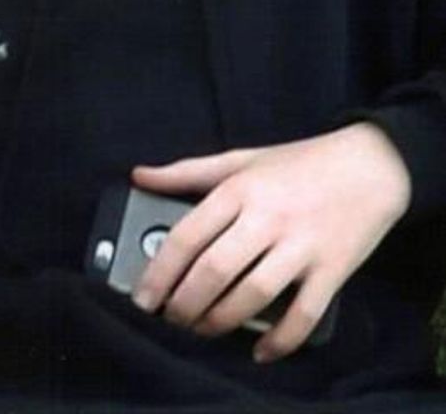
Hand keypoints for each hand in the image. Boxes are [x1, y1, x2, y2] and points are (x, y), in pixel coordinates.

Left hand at [131, 123, 410, 362]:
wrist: (371, 165)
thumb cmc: (299, 162)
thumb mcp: (241, 158)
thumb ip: (188, 171)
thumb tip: (139, 176)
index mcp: (240, 189)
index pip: (188, 236)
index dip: (159, 272)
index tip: (143, 298)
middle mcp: (267, 217)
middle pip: (215, 270)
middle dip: (184, 304)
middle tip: (171, 320)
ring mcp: (300, 245)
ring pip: (253, 294)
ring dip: (220, 321)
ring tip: (202, 330)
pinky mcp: (331, 270)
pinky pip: (303, 315)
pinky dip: (280, 340)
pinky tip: (260, 351)